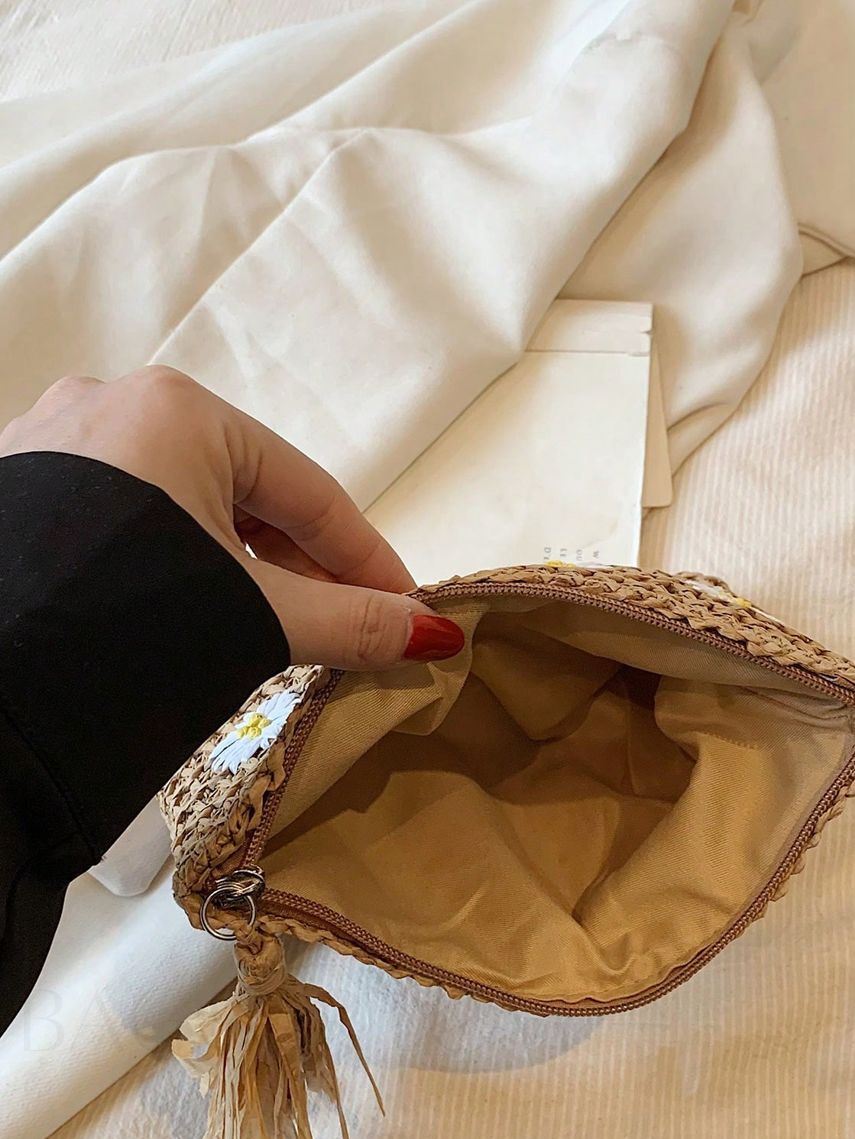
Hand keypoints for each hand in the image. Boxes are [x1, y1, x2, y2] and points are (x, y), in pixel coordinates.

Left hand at [0, 367, 464, 669]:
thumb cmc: (124, 625)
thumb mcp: (254, 616)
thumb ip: (350, 622)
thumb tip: (431, 635)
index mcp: (181, 410)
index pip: (308, 492)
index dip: (367, 558)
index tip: (410, 607)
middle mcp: (113, 404)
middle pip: (246, 494)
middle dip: (300, 566)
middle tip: (345, 626)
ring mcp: (55, 444)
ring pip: (185, 507)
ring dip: (239, 565)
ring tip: (272, 626)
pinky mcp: (21, 489)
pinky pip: (128, 518)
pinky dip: (175, 561)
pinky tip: (190, 610)